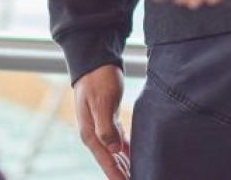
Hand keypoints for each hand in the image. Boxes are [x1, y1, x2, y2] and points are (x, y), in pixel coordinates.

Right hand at [74, 64, 131, 179]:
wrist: (94, 62)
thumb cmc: (98, 80)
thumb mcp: (102, 102)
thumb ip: (106, 128)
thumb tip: (113, 151)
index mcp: (91, 134)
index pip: (107, 162)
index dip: (118, 176)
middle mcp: (95, 135)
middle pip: (110, 162)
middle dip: (123, 175)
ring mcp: (101, 129)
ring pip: (115, 154)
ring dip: (125, 166)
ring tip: (139, 175)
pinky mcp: (109, 121)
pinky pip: (119, 142)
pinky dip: (127, 152)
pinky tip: (135, 158)